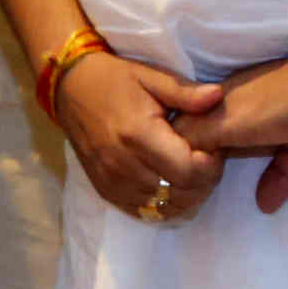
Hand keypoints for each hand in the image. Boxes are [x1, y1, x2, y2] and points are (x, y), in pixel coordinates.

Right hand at [56, 49, 227, 222]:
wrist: (70, 88)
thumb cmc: (115, 79)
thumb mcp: (151, 76)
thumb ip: (185, 92)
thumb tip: (217, 96)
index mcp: (138, 135)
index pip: (189, 172)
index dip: (211, 166)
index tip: (213, 148)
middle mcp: (123, 164)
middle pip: (180, 194)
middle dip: (203, 182)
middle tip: (205, 160)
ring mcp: (111, 181)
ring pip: (164, 207)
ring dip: (185, 195)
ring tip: (188, 171)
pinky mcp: (105, 190)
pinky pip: (144, 212)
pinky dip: (163, 204)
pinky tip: (169, 184)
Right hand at [175, 56, 287, 213]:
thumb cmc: (278, 98)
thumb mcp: (228, 119)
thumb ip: (199, 139)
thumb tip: (174, 164)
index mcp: (213, 113)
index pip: (183, 145)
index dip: (174, 167)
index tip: (173, 188)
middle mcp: (235, 126)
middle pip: (208, 159)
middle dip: (198, 182)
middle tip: (192, 205)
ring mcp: (265, 139)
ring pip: (240, 170)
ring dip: (230, 190)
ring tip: (218, 209)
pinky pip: (278, 180)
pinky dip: (271, 194)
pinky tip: (264, 207)